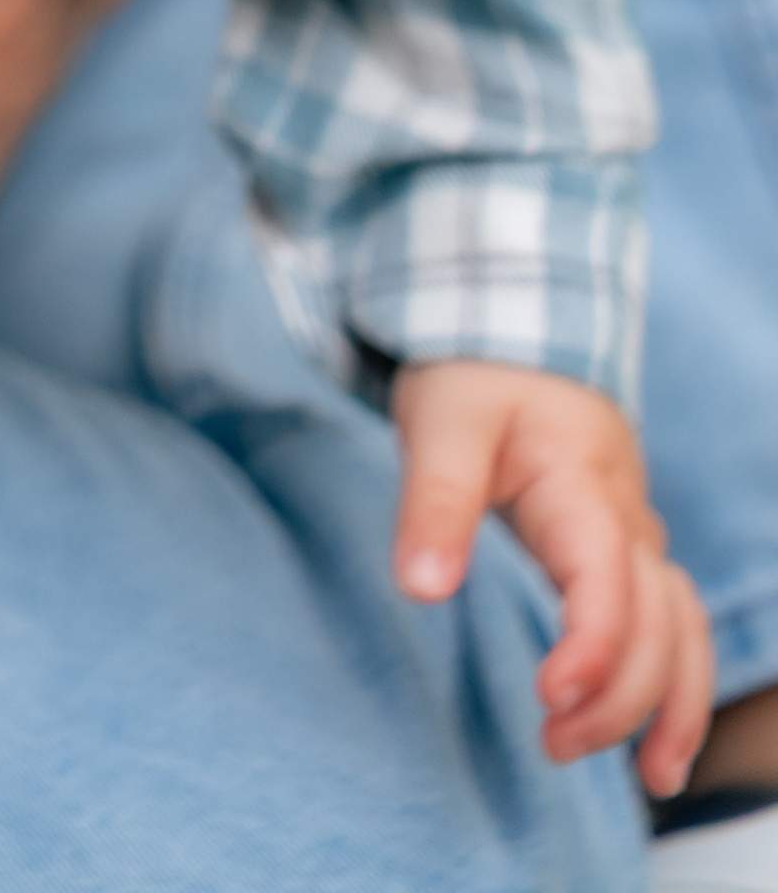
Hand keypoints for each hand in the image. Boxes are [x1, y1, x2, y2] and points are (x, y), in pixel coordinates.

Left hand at [393, 359, 713, 797]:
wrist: (515, 329)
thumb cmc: (475, 377)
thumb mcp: (439, 422)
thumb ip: (434, 503)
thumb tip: (422, 590)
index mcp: (581, 484)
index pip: (607, 578)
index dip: (592, 647)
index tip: (548, 697)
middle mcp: (626, 518)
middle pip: (656, 623)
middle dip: (620, 697)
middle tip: (553, 744)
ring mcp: (637, 539)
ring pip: (685, 631)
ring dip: (673, 706)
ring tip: (647, 778)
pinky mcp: (630, 556)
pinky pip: (677, 628)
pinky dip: (679, 686)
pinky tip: (658, 746)